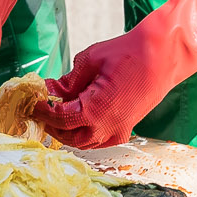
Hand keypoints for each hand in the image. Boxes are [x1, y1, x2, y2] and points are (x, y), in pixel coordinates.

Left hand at [34, 24, 185, 150]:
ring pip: (84, 143)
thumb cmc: (128, 53)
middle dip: (52, 125)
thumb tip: (51, 91)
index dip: (43, 112)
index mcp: (95, 110)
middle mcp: (107, 127)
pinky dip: (85, 135)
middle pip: (69, 137)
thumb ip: (68, 81)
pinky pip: (100, 141)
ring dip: (68, 132)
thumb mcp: (89, 61)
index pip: (59, 119)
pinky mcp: (127, 129)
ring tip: (57, 114)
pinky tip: (78, 120)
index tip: (33, 103)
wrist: (163, 55)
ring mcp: (119, 131)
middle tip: (41, 110)